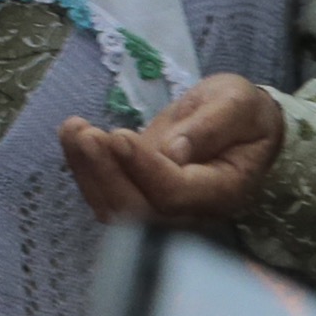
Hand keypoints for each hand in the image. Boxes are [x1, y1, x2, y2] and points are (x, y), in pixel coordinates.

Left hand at [58, 73, 284, 225]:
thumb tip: (175, 151)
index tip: (119, 135)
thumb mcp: (238, 105)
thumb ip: (211, 127)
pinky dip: (82, 167)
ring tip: (73, 128)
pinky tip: (71, 134)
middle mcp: (190, 210)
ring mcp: (161, 208)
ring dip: (87, 169)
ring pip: (114, 206)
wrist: (240, 126)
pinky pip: (104, 193)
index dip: (144, 168)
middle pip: (138, 210)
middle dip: (105, 172)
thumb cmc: (244, 113)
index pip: (174, 193)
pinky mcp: (138, 194)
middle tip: (85, 132)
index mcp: (222, 190)